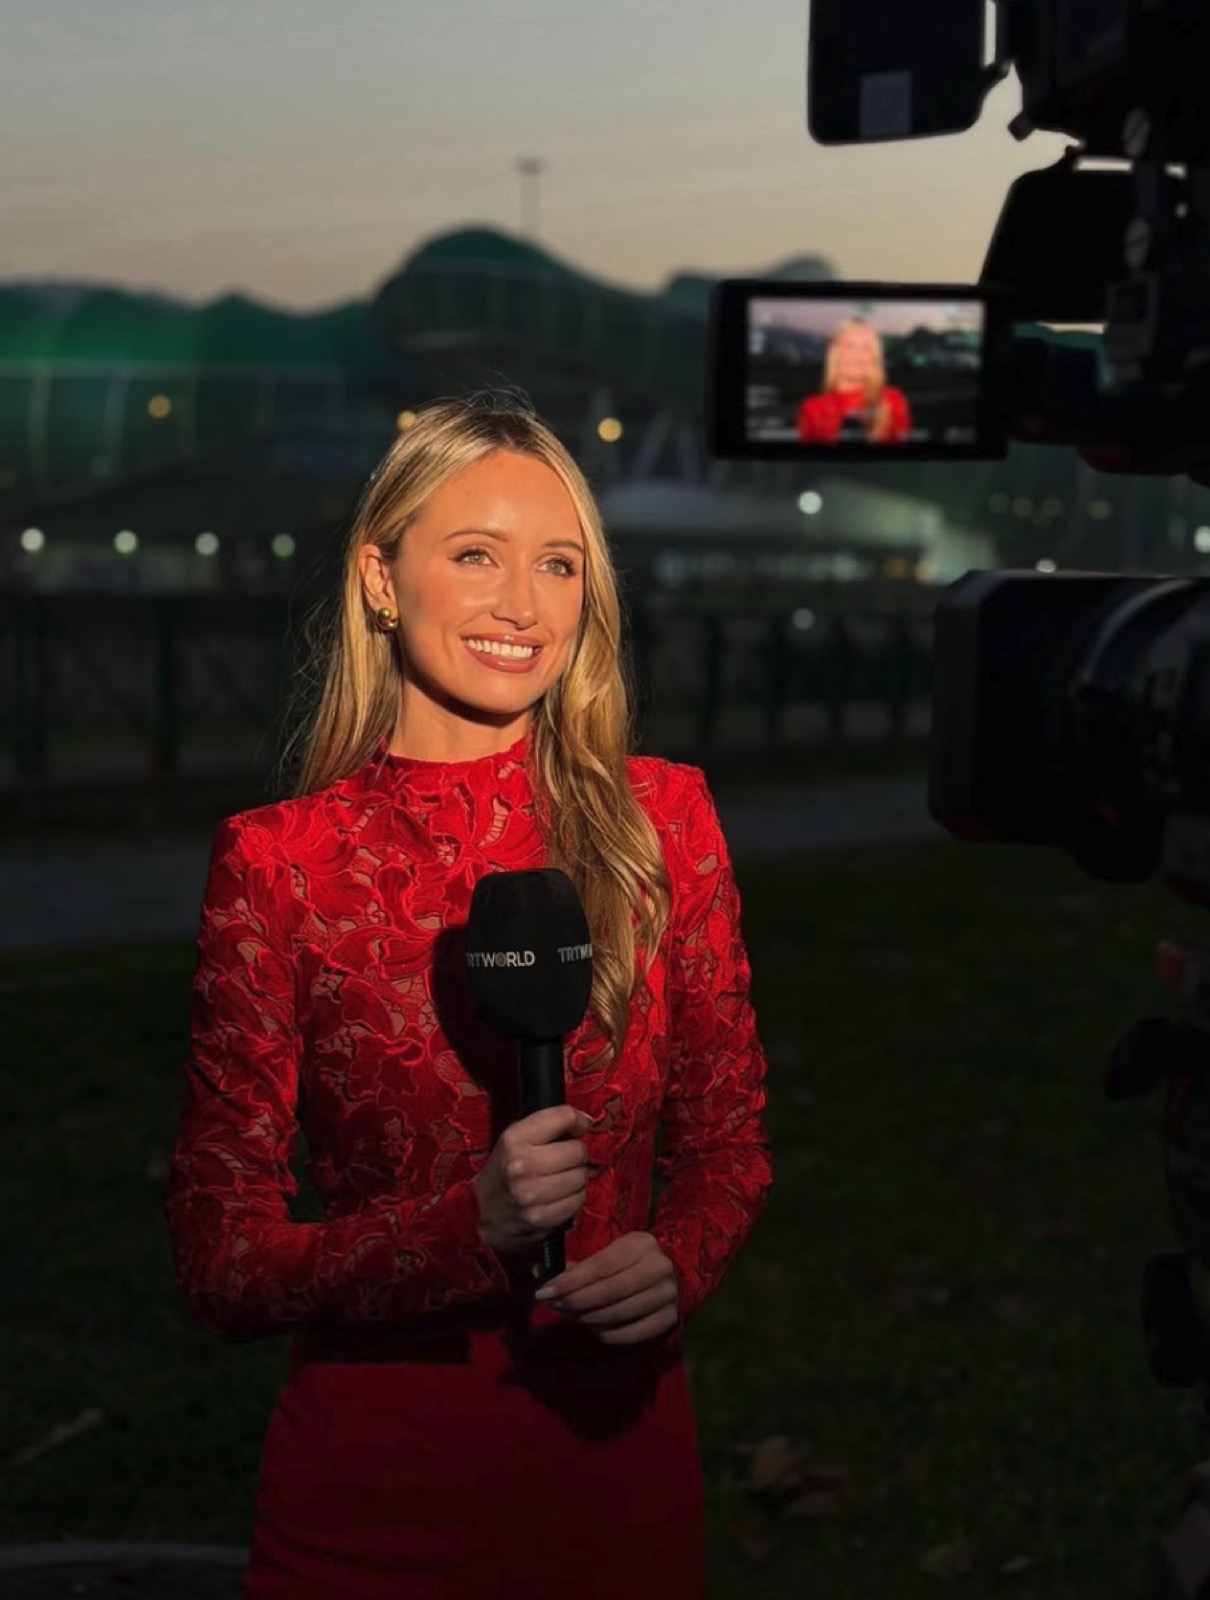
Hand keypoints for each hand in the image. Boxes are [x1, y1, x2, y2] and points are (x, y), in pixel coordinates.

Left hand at [534, 1231, 679, 1344]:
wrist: (679, 1267)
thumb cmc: (635, 1256)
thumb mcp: (614, 1248)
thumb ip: (582, 1262)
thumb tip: (540, 1272)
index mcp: (641, 1245)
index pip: (600, 1266)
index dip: (570, 1281)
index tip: (545, 1291)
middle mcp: (658, 1269)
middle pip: (608, 1292)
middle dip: (575, 1301)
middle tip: (553, 1305)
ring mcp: (666, 1296)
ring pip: (617, 1314)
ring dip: (586, 1318)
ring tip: (568, 1315)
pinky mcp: (669, 1319)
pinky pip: (630, 1334)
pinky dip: (605, 1333)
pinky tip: (591, 1326)